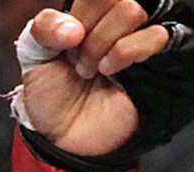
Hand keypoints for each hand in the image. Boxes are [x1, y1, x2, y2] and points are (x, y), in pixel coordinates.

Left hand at [13, 1, 175, 157]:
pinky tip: (109, 71)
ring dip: (103, 44)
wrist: (64, 137)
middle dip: (89, 33)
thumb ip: (44, 27)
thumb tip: (74, 29)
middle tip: (78, 61)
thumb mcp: (34, 55)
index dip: (79, 15)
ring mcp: (139, 38)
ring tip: (90, 70)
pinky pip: (156, 35)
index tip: (66, 42)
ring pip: (133, 11)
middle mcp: (118, 20)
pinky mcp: (159, 60)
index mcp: (91, 11)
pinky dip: (126, 52)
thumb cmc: (52, 96)